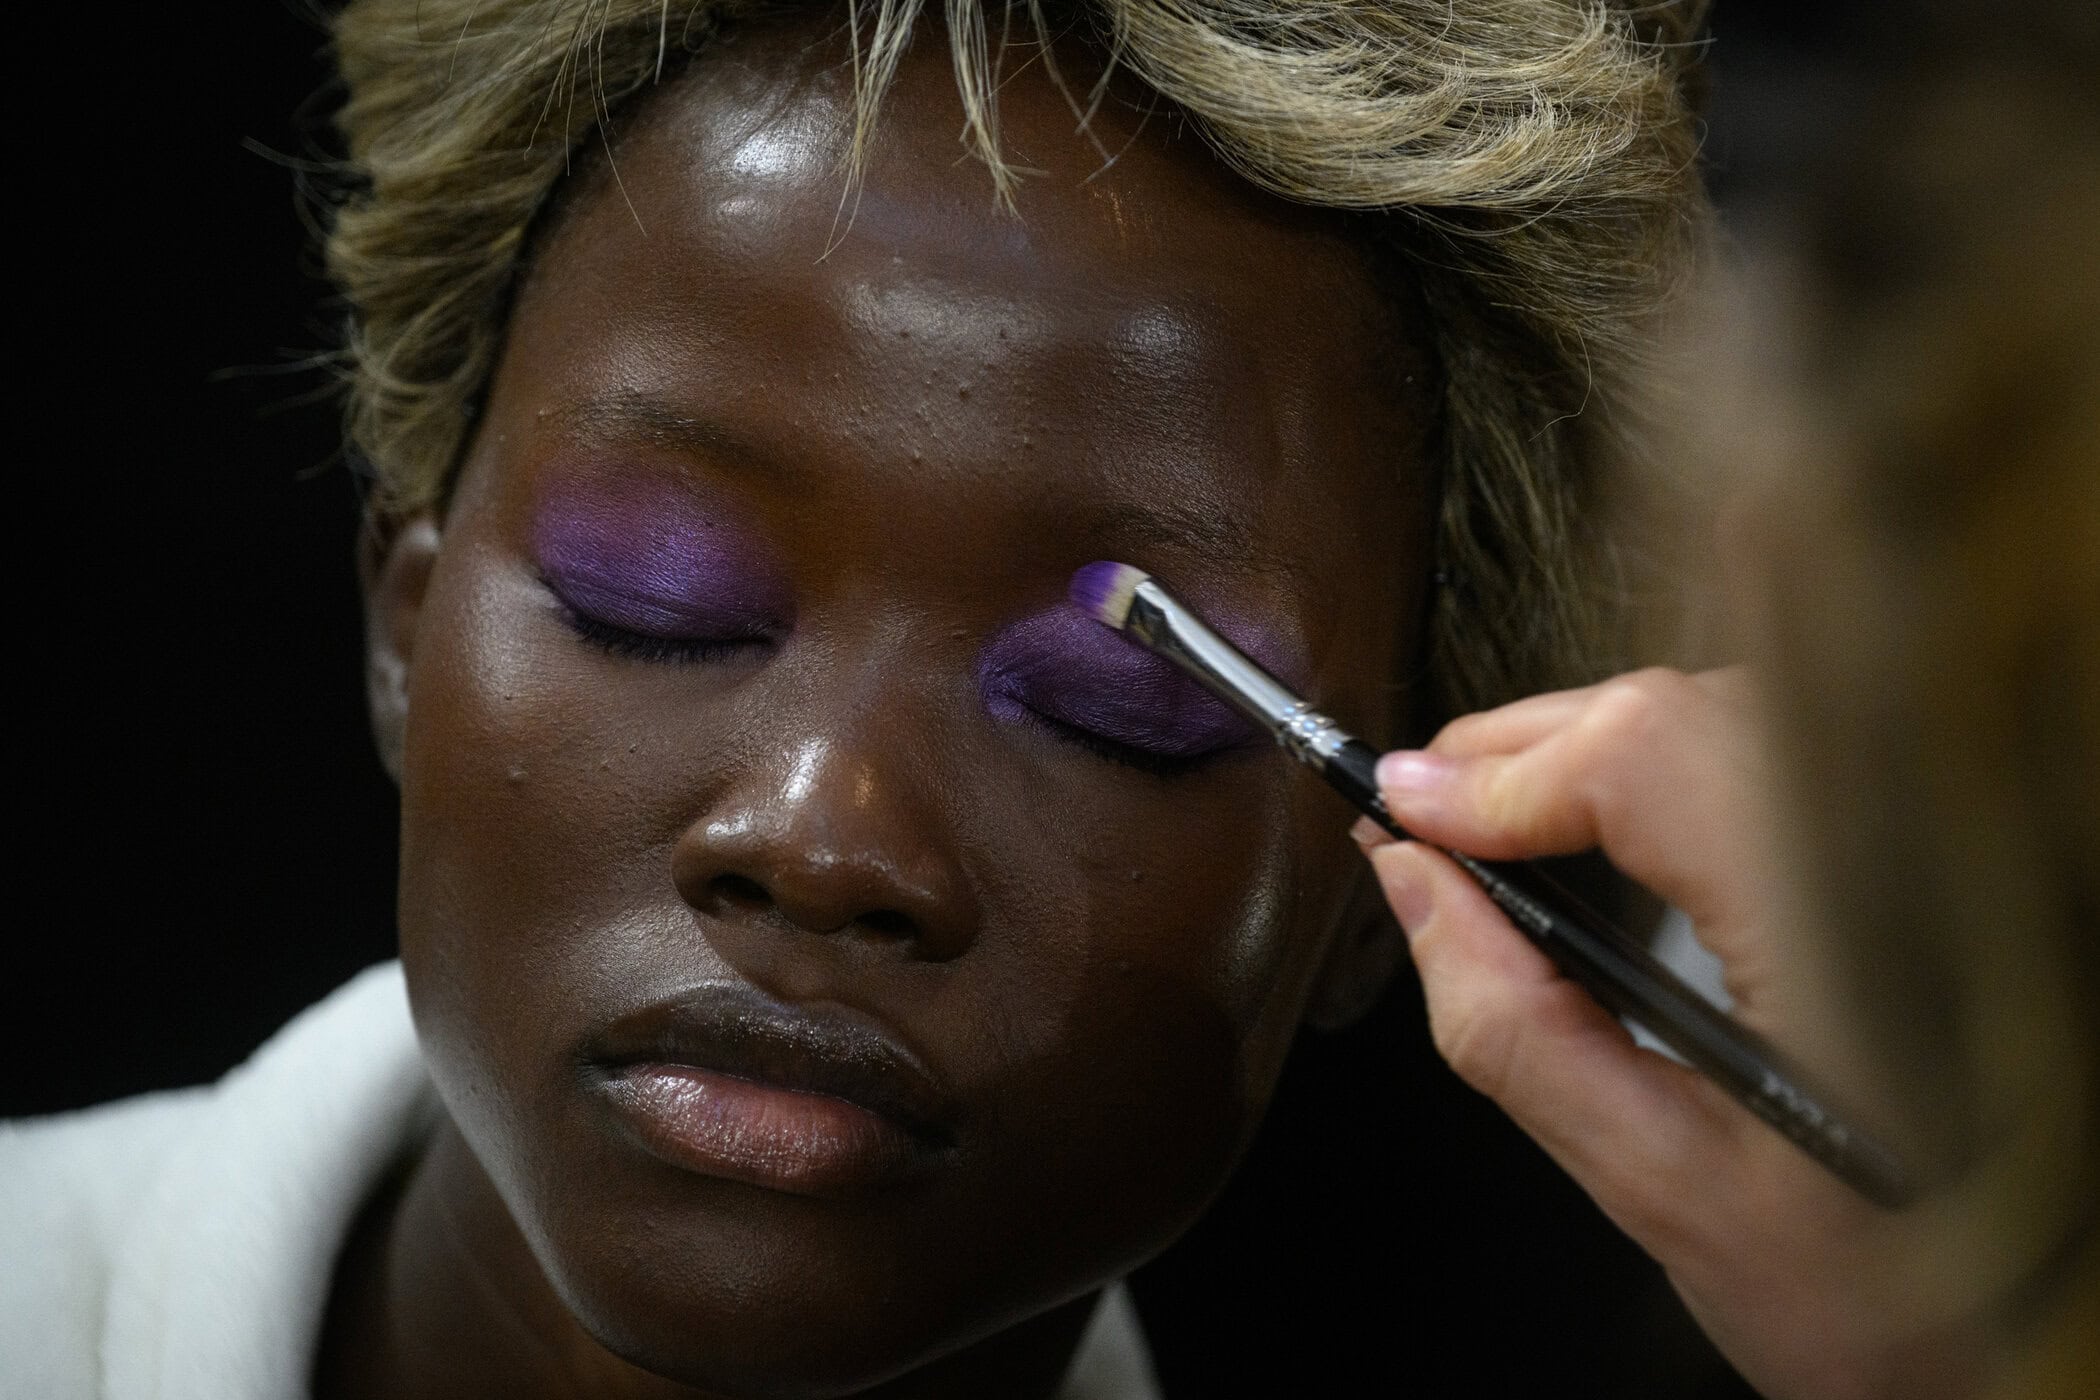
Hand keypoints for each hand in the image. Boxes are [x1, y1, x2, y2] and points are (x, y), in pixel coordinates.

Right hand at [1357, 668, 1981, 1399]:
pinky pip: (1772, 756)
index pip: (1655, 761)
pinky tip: (1596, 815)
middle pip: (1682, 715)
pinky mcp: (1933, 860)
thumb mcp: (1661, 1189)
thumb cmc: (1880, 1303)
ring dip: (1590, 747)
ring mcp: (1941, 852)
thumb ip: (1514, 1030)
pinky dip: (1662, 766)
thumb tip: (1410, 884)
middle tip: (1420, 810)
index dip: (1507, 771)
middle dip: (1524, 746)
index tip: (1405, 810)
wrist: (2033, 1342)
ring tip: (1490, 811)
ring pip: (1727, 716)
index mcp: (1858, 951)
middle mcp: (1917, 867)